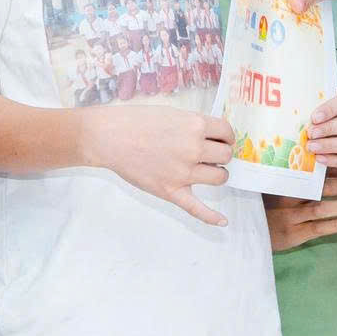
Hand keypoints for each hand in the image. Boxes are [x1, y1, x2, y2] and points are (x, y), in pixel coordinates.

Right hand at [81, 103, 234, 225]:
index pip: (227, 133)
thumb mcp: (172, 113)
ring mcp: (183, 173)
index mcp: (195, 126)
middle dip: (220, 154)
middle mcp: (193, 149)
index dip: (226, 136)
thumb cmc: (136, 121)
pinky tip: (222, 222)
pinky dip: (211, 217)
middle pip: (226, 156)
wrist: (109, 137)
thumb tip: (212, 138)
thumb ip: (194, 125)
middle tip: (209, 153)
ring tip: (205, 170)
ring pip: (219, 178)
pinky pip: (197, 208)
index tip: (221, 139)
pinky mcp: (171, 191)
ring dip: (216, 174)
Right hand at [266, 170, 336, 252]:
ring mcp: (291, 216)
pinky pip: (318, 228)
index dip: (334, 170)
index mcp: (284, 182)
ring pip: (322, 208)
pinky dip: (335, 225)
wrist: (246, 232)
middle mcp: (288, 197)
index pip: (313, 173)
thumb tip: (322, 168)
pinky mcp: (293, 234)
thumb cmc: (263, 208)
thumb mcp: (273, 189)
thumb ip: (292, 179)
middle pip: (321, 188)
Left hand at [304, 85, 336, 165]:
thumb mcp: (324, 96)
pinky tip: (320, 158)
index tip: (314, 118)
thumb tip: (298, 112)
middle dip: (329, 129)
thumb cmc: (327, 104)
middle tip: (311, 134)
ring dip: (329, 146)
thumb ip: (316, 101)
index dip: (331, 109)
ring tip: (312, 147)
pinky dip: (334, 160)